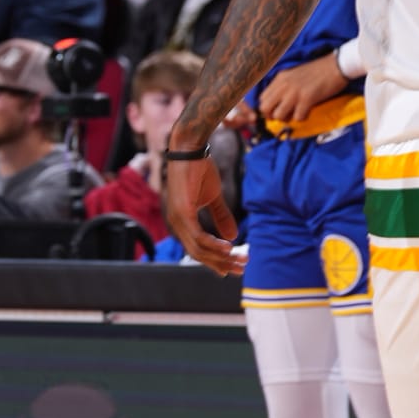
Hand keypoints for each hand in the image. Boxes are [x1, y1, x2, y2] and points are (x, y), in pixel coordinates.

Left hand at [163, 150, 241, 276]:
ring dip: (222, 257)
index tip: (233, 268)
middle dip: (221, 264)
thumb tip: (233, 237)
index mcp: (182, 221)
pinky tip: (229, 248)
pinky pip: (198, 236)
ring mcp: (178, 218)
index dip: (215, 261)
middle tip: (241, 269)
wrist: (190, 148)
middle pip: (198, 253)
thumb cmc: (199, 169)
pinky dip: (214, 245)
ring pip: (199, 248)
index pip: (197, 249)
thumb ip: (221, 216)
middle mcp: (177, 223)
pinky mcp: (183, 212)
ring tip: (240, 260)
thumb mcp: (213, 197)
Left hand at [260, 53, 347, 123]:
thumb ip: (284, 86)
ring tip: (296, 114)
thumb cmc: (317, 71)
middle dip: (272, 116)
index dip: (267, 108)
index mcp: (279, 78)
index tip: (275, 111)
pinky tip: (307, 112)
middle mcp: (283, 85)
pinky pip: (297, 117)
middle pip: (265, 108)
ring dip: (287, 118)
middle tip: (284, 116)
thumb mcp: (294, 75)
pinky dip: (302, 118)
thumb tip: (278, 102)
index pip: (262, 98)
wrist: (336, 66)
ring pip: (279, 115)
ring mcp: (294, 92)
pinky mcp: (307, 99)